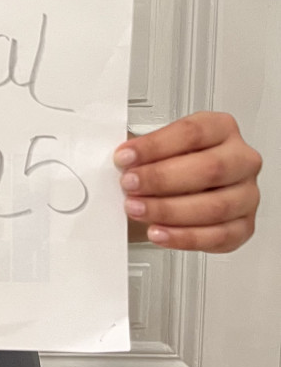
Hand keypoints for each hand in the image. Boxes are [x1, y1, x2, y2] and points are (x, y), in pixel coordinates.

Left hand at [113, 111, 260, 251]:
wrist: (179, 191)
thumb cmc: (172, 162)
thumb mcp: (157, 147)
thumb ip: (141, 150)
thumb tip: (119, 158)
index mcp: (222, 128)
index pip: (192, 132)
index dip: (155, 146)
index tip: (125, 156)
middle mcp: (241, 160)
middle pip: (209, 169)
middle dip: (162, 179)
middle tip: (129, 185)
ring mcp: (246, 194)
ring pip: (215, 206)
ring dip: (168, 210)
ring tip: (137, 209)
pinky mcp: (244, 226)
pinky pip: (218, 236)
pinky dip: (184, 237)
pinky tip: (159, 232)